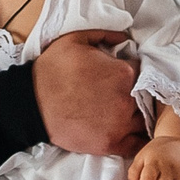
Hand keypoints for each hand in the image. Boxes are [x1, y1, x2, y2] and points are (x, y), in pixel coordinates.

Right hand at [34, 31, 144, 156]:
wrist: (31, 104)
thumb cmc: (52, 70)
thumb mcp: (75, 40)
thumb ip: (105, 34)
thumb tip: (125, 37)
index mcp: (124, 72)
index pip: (143, 70)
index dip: (134, 71)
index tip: (125, 75)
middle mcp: (128, 98)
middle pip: (147, 96)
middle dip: (139, 93)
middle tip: (125, 94)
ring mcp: (121, 123)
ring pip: (146, 119)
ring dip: (141, 115)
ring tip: (128, 112)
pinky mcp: (112, 143)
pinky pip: (138, 144)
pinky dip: (140, 140)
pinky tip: (135, 134)